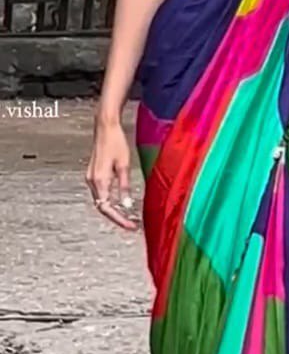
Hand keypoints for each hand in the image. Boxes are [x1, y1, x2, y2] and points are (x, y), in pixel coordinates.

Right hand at [85, 115, 140, 231]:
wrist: (105, 127)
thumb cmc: (116, 142)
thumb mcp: (124, 165)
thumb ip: (124, 186)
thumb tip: (127, 205)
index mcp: (99, 180)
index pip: (107, 208)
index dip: (118, 219)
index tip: (130, 226)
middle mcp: (91, 180)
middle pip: (102, 206)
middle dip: (117, 217)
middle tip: (132, 224)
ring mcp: (90, 177)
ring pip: (101, 200)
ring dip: (113, 210)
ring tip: (129, 217)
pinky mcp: (93, 174)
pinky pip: (100, 192)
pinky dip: (110, 200)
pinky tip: (121, 203)